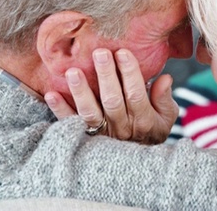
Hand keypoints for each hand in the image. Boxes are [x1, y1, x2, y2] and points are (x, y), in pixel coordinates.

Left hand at [44, 48, 178, 144]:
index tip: (123, 52)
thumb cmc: (149, 131)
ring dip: (81, 92)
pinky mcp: (84, 136)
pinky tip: (51, 94)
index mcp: (143, 120)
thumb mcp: (165, 118)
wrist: (133, 165)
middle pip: (113, 100)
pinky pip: (71, 123)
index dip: (130, 73)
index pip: (136, 94)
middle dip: (106, 75)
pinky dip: (60, 110)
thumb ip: (164, 99)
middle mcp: (122, 127)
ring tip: (73, 72)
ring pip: (90, 113)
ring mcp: (101, 133)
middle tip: (100, 53)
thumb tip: (165, 78)